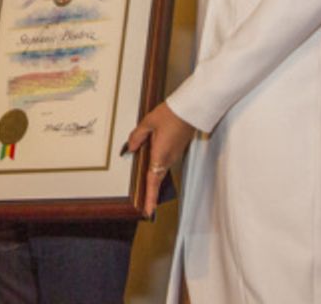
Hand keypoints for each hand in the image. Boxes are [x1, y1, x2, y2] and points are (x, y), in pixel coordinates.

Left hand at [124, 102, 194, 217]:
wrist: (190, 110)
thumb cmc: (171, 115)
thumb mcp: (148, 123)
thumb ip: (137, 137)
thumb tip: (130, 148)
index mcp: (160, 155)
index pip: (153, 181)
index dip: (150, 197)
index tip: (147, 211)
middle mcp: (168, 158)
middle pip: (156, 179)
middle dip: (151, 193)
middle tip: (146, 207)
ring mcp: (174, 155)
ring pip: (160, 170)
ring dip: (153, 181)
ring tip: (146, 193)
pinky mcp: (176, 150)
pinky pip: (164, 162)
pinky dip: (157, 169)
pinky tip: (151, 166)